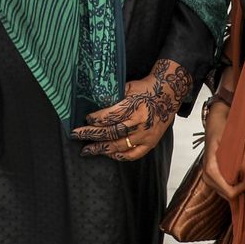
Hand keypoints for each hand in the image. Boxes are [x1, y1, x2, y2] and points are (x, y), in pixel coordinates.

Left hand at [72, 59, 190, 160]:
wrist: (168, 94)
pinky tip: (109, 154)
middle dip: (91, 134)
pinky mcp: (151, 143)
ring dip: (101, 148)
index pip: (111, 116)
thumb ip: (113, 97)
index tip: (85, 119)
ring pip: (120, 145)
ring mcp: (145, 135)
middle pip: (111, 132)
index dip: (96, 119)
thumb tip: (93, 105)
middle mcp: (139, 122)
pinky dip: (120, 156)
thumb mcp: (129, 86)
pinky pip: (134, 154)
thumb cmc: (145, 89)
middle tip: (76, 135)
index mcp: (134, 106)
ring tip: (87, 150)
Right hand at [200, 99, 240, 197]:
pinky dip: (231, 186)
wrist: (214, 124)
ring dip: (235, 188)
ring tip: (242, 175)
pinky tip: (236, 176)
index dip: (241, 188)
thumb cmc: (222, 130)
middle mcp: (207, 174)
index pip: (228, 191)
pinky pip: (221, 188)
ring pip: (224, 193)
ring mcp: (207, 176)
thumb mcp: (230, 140)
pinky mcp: (209, 176)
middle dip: (239, 189)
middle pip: (227, 195)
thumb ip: (236, 156)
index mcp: (211, 168)